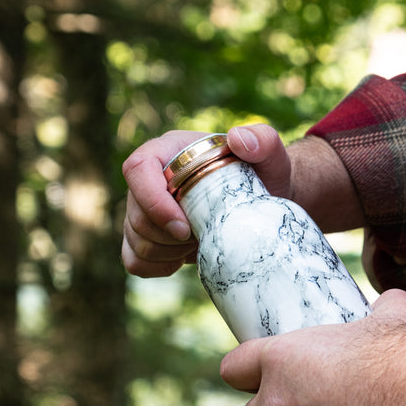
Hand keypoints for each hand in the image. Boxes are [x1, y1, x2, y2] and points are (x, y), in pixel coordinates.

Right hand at [120, 124, 292, 276]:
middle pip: (136, 213)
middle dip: (169, 236)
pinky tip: (183, 261)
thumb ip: (263, 140)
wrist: (262, 208)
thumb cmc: (265, 177)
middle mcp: (150, 179)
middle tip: (204, 236)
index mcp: (169, 152)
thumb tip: (238, 139)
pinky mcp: (146, 237)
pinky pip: (134, 259)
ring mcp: (144, 209)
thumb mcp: (271, 157)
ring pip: (134, 239)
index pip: (137, 168)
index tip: (184, 227)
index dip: (153, 201)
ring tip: (201, 242)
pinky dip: (156, 267)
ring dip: (168, 252)